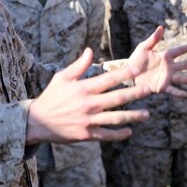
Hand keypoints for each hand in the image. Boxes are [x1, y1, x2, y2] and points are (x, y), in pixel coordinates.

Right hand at [27, 48, 151, 144]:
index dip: (124, 73)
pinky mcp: (87, 134)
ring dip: (133, 116)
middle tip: (149, 90)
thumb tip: (90, 50)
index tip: (137, 69)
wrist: (37, 121)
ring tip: (147, 114)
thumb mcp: (62, 77)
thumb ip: (78, 65)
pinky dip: (119, 134)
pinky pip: (106, 135)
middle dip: (135, 94)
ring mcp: (88, 120)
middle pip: (117, 98)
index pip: (109, 79)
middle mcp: (88, 104)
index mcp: (84, 88)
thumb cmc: (51, 96)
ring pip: (116, 118)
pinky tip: (129, 131)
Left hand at [128, 26, 186, 97]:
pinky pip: (171, 90)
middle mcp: (168, 67)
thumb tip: (161, 27)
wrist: (128, 74)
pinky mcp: (161, 87)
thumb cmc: (136, 60)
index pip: (179, 51)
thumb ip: (153, 39)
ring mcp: (166, 77)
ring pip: (180, 78)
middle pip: (184, 65)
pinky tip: (185, 94)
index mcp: (165, 56)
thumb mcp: (143, 48)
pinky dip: (178, 93)